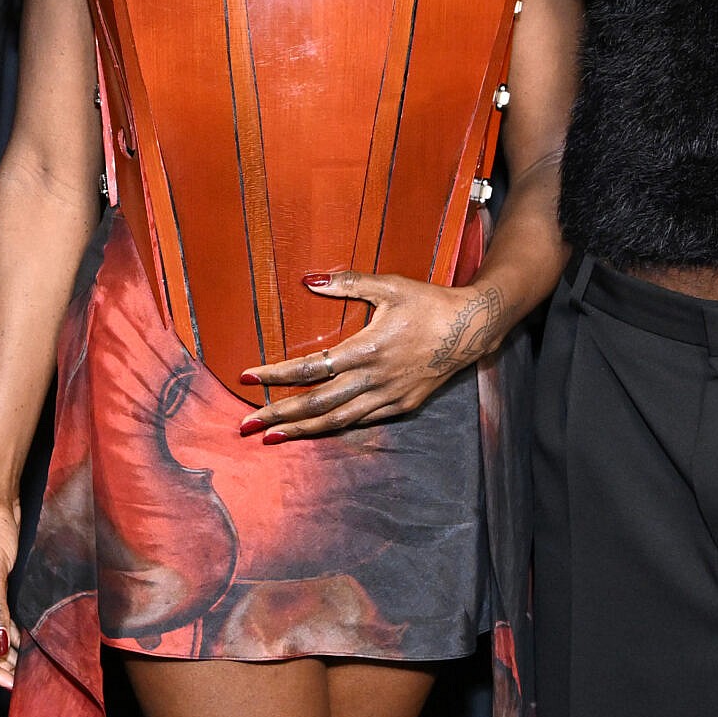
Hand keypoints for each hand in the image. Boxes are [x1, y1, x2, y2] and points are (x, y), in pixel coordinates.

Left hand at [239, 273, 509, 440]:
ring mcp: (389, 397)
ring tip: (271, 437)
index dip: (276, 375)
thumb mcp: (389, 285)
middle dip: (279, 415)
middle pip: (317, 404)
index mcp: (367, 350)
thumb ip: (348, 283)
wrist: (472, 329)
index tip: (246, 377)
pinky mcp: (402, 406)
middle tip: (245, 425)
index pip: (310, 368)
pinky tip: (314, 431)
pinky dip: (334, 427)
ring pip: (337, 420)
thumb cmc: (428, 303)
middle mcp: (375, 379)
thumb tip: (308, 280)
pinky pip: (361, 421)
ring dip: (302, 430)